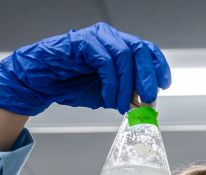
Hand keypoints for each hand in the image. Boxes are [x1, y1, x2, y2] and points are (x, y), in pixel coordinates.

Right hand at [0, 22, 171, 115]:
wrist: (42, 82)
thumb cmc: (71, 85)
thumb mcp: (107, 95)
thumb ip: (126, 96)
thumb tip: (145, 106)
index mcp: (119, 47)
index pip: (147, 50)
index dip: (158, 66)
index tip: (163, 85)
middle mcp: (110, 38)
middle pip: (140, 50)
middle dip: (147, 77)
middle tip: (148, 99)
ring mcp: (97, 37)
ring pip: (124, 56)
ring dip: (127, 85)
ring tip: (122, 105)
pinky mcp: (83, 42)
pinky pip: (106, 61)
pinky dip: (111, 83)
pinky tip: (109, 98)